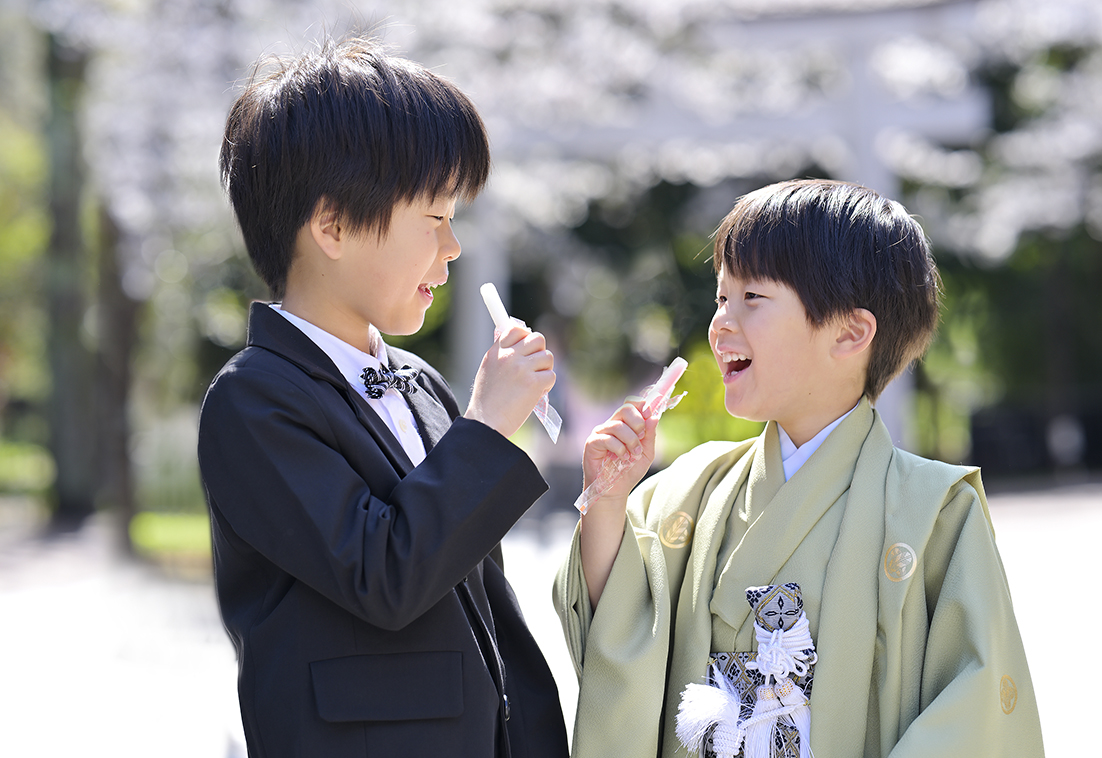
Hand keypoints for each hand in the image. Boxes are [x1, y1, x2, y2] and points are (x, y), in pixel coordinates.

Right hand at [464, 323, 555, 437]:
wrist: (486, 423)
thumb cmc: (487, 402)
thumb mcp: (488, 370)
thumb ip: (502, 355)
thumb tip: (520, 344)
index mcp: (497, 351)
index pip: (517, 329)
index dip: (526, 337)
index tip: (527, 348)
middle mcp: (510, 356)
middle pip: (538, 339)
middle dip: (540, 352)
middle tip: (535, 367)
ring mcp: (522, 368)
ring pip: (548, 357)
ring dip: (545, 370)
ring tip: (535, 384)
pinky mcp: (534, 383)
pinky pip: (551, 375)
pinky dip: (547, 386)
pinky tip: (536, 394)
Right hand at [578, 399, 658, 608]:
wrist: (614, 491)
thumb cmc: (628, 471)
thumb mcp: (646, 453)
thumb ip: (650, 435)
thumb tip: (655, 415)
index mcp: (624, 424)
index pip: (633, 404)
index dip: (644, 405)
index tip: (653, 411)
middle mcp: (611, 425)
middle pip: (626, 408)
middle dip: (638, 422)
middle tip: (641, 437)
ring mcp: (600, 433)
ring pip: (619, 424)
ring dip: (631, 441)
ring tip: (632, 454)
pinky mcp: (592, 443)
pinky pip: (609, 438)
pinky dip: (619, 448)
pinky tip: (620, 458)